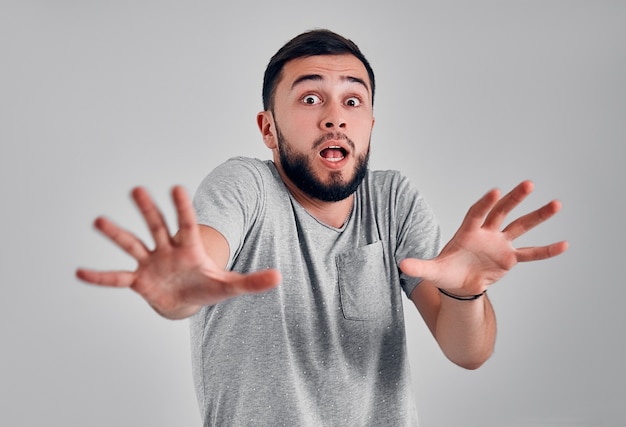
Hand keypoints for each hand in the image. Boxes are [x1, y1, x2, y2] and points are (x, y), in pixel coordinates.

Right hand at [76, 186, 280, 318]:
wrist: (187, 300)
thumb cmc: (208, 286)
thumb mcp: (231, 286)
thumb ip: (252, 281)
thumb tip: (280, 277)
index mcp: (189, 247)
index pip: (186, 223)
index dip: (181, 207)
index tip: (175, 187)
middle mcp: (167, 249)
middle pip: (157, 225)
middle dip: (148, 209)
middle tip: (136, 189)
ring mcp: (151, 262)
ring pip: (133, 244)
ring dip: (117, 234)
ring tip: (99, 220)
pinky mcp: (139, 280)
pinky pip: (117, 277)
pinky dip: (101, 276)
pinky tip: (80, 272)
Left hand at [399, 181, 567, 296]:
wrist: (458, 285)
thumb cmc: (445, 272)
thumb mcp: (431, 271)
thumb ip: (419, 266)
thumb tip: (401, 264)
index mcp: (467, 232)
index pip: (477, 213)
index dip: (485, 203)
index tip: (494, 191)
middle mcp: (486, 233)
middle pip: (502, 212)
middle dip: (514, 199)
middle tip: (528, 184)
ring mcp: (500, 244)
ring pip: (521, 227)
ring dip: (537, 216)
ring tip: (556, 204)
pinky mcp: (510, 259)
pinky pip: (531, 254)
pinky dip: (546, 251)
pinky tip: (564, 244)